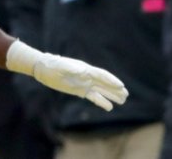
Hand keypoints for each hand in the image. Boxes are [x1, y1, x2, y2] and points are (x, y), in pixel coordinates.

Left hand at [6, 40, 127, 111]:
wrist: (45, 68)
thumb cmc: (53, 65)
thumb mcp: (61, 66)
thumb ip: (72, 68)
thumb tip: (83, 71)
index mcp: (86, 69)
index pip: (102, 76)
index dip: (112, 81)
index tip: (121, 86)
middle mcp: (87, 76)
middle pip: (105, 83)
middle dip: (116, 89)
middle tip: (126, 95)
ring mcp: (84, 83)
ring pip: (101, 90)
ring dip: (112, 95)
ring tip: (123, 101)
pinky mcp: (79, 90)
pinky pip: (93, 97)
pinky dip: (101, 101)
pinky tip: (109, 107)